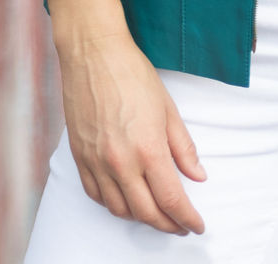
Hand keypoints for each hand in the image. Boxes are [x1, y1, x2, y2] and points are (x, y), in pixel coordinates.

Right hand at [56, 27, 207, 234]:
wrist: (93, 53)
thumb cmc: (133, 74)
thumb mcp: (168, 108)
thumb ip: (183, 147)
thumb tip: (198, 175)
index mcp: (148, 149)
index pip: (171, 200)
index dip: (186, 218)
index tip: (196, 225)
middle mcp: (120, 162)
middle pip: (146, 212)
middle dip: (167, 225)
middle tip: (180, 224)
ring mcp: (96, 162)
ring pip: (119, 209)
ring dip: (141, 217)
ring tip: (156, 213)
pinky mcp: (79, 158)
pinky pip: (96, 196)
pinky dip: (114, 204)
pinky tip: (126, 198)